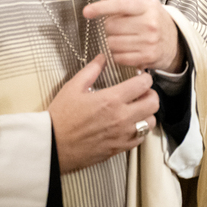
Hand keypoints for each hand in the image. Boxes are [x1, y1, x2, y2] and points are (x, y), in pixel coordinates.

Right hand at [47, 54, 158, 173]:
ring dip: (147, 114)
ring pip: (151, 122)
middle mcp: (121, 117)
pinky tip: (130, 125)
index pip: (144, 84)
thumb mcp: (73, 87)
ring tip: (137, 109)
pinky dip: (140, 130)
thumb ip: (91, 70)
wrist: (52, 146)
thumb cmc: (60, 117)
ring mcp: (122, 135)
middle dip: (150, 94)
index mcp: (111, 99)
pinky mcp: (119, 149)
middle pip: (153, 103)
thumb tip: (102, 57)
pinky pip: (140, 139)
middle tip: (141, 92)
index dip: (145, 77)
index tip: (140, 77)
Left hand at [83, 0, 182, 72]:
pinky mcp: (146, 57)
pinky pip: (118, 57)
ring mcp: (149, 41)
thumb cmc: (153, 17)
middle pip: (111, 26)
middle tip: (123, 24)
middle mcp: (149, 23)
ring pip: (112, 43)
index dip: (101, 8)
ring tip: (126, 37)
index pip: (119, 5)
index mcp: (147, 5)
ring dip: (114, 41)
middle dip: (111, 26)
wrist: (174, 41)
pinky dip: (119, 54)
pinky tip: (129, 48)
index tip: (87, 11)